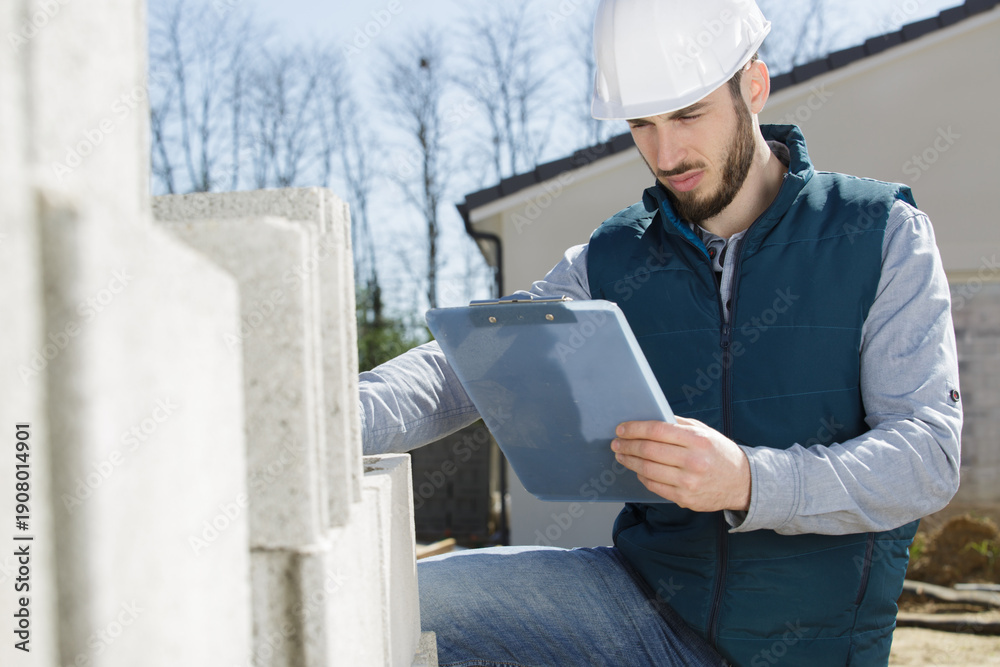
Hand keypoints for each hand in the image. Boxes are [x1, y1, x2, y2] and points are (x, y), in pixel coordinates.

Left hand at [611, 417, 750, 511]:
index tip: (621, 429)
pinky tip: (637, 469)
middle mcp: (693, 461)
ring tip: (621, 455)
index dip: (635, 429)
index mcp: (697, 440)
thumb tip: (649, 418)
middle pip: (649, 451)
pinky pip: (654, 486)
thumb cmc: (719, 453)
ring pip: (648, 470)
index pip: (657, 430)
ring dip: (630, 461)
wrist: (742, 483)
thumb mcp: (704, 431)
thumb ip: (678, 424)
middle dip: (627, 445)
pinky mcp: (685, 499)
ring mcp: (688, 482)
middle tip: (616, 443)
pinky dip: (642, 476)